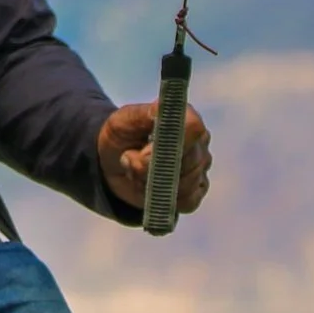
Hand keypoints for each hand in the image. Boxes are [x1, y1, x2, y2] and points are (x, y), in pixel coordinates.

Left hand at [98, 100, 211, 215]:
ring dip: (151, 183)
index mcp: (186, 118)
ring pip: (184, 185)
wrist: (113, 163)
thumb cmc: (122, 135)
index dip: (167, 143)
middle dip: (151, 166)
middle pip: (187, 161)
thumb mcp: (124, 120)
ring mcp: (200, 169)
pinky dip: (160, 199)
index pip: (193, 128)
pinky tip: (146, 187)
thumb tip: (158, 111)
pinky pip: (186, 202)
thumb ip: (142, 115)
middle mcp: (199, 143)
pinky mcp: (194, 193)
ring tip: (134, 171)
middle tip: (128, 159)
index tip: (143, 149)